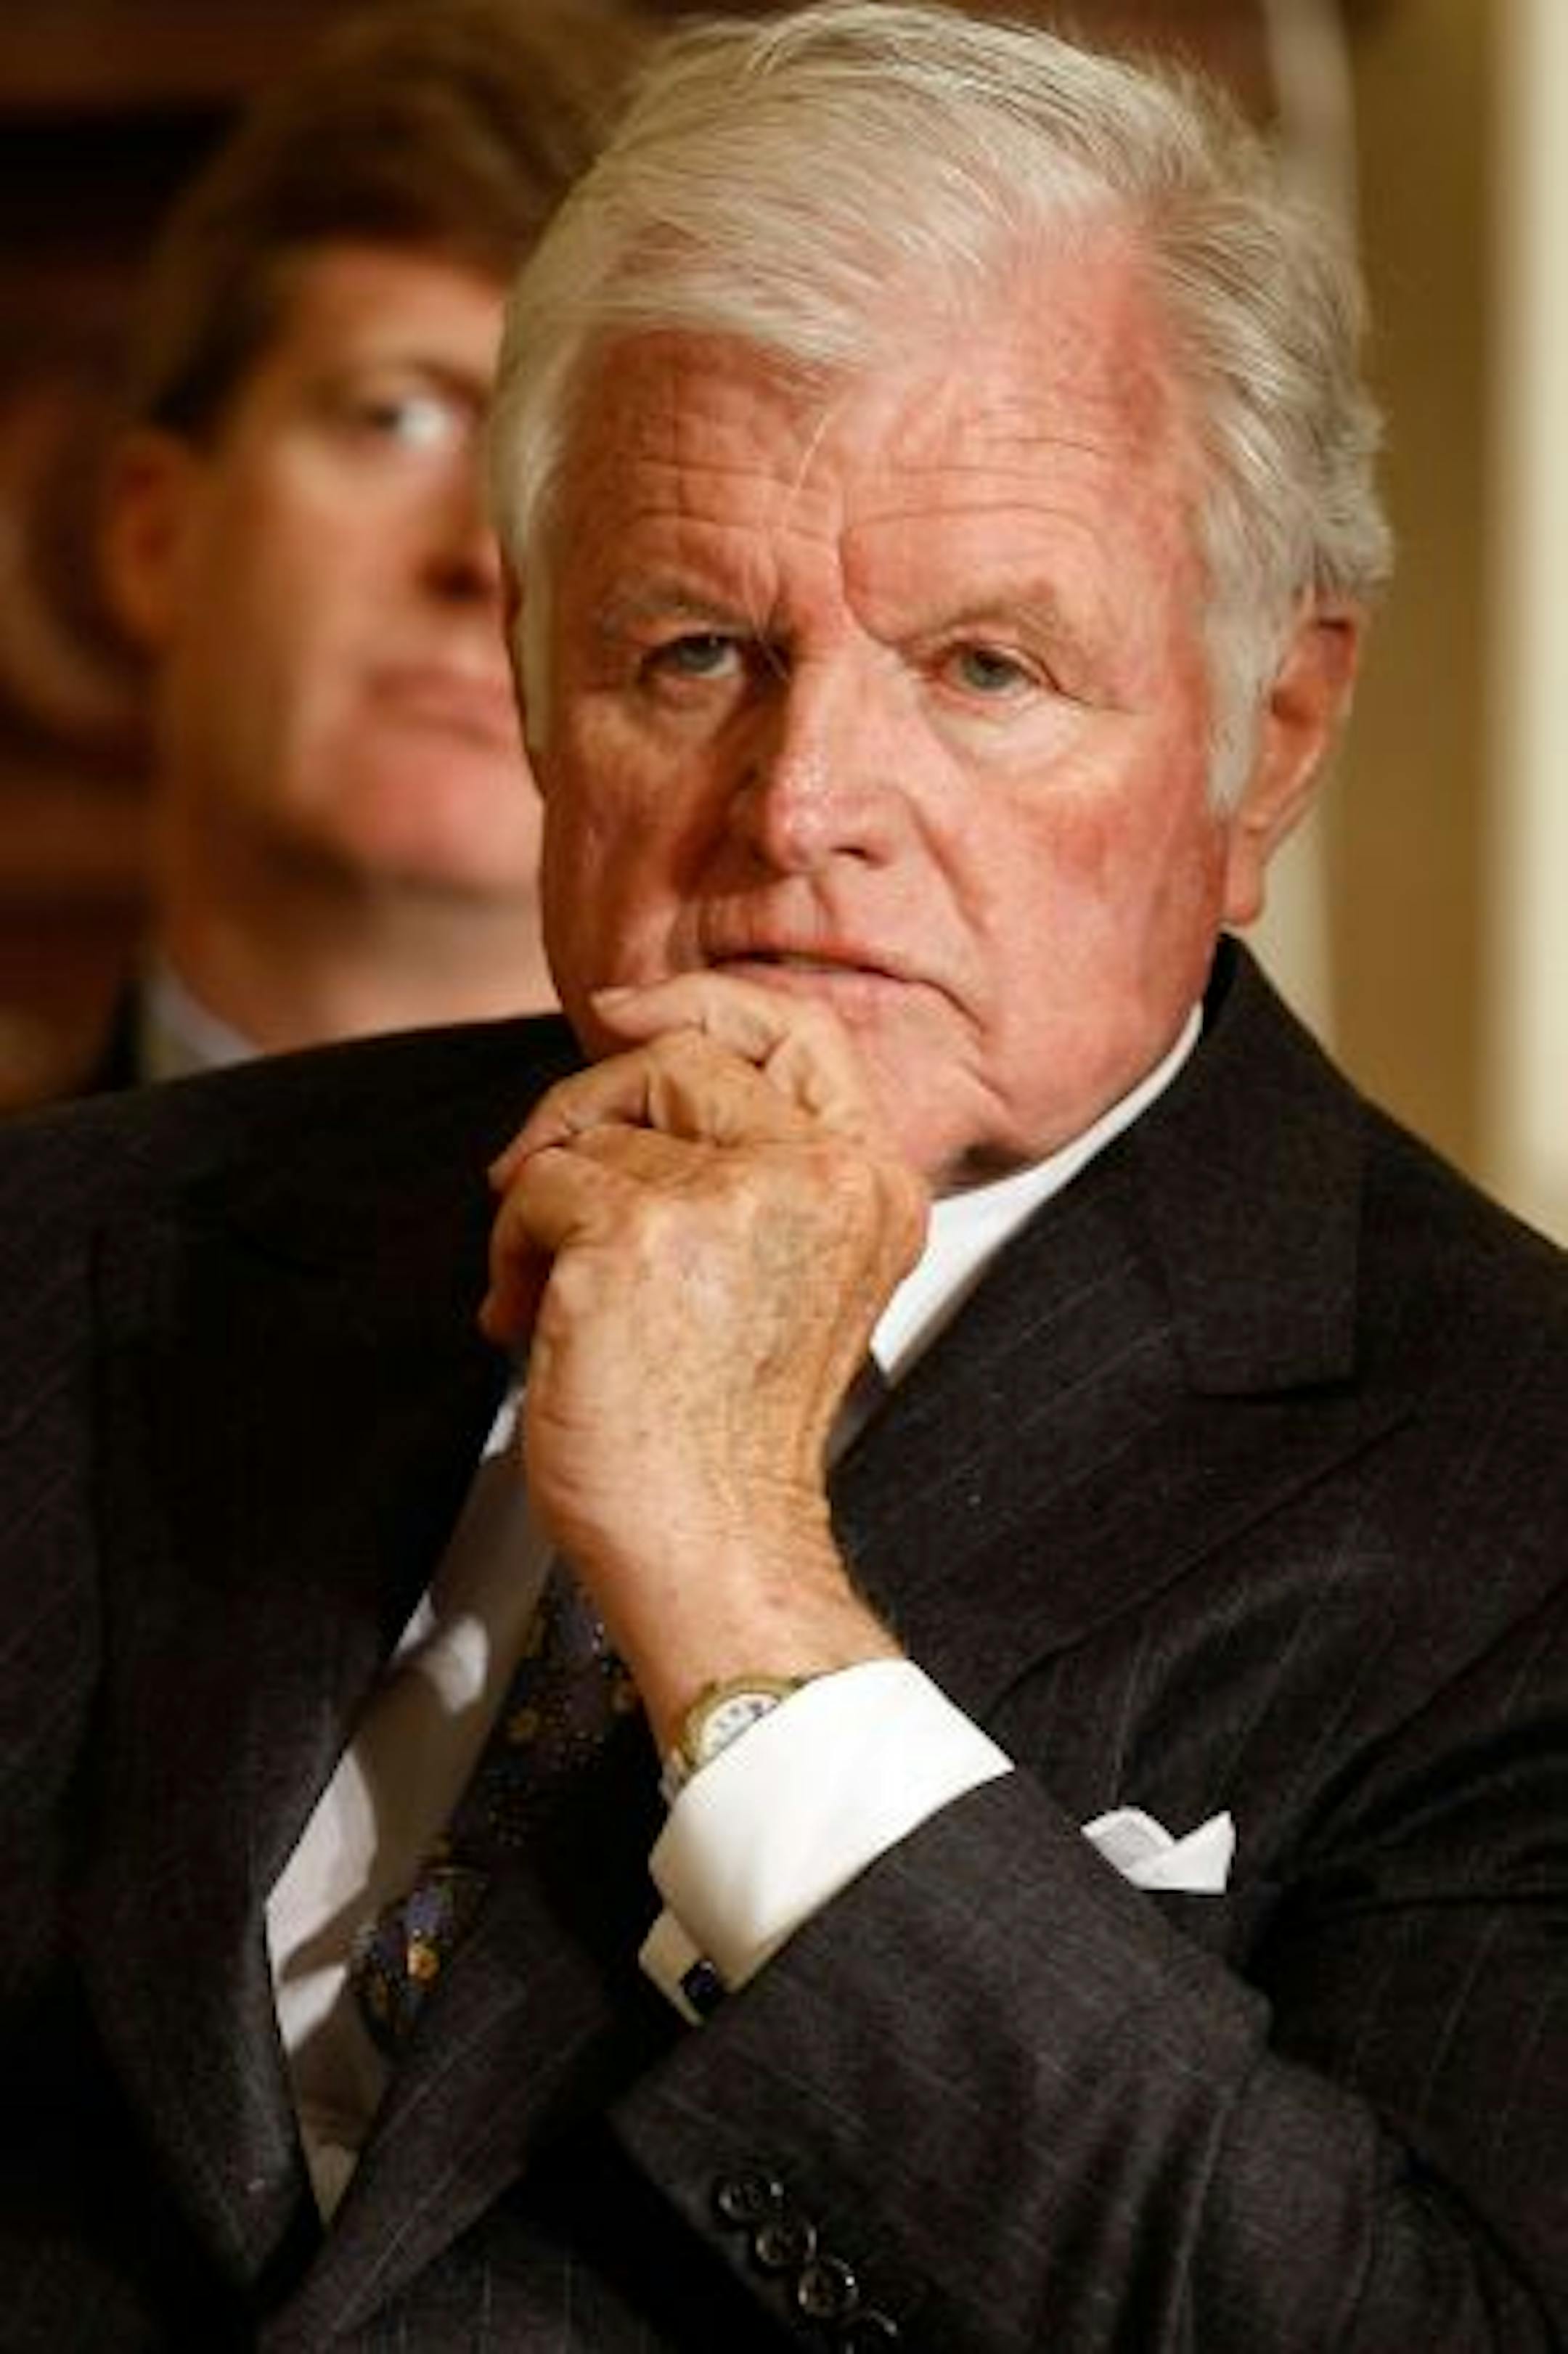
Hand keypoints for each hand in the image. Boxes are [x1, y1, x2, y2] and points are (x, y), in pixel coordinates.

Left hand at [480, 974, 927, 1744]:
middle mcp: (819, 1177)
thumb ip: (738, 1173)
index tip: (619, 1010)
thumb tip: (608, 1081)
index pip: (797, 1035)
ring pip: (592, 1133)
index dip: (700, 1002)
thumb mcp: (776, 1276)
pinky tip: (527, 1324)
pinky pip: (537, 1187)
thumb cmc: (723, 1435)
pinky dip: (510, 1251)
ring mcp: (733, 1199)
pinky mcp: (642, 1235)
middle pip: (674, 1060)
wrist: (712, 1545)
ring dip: (537, 1209)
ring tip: (543, 1302)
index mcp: (869, 1187)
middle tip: (529, 1184)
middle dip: (580, 1110)